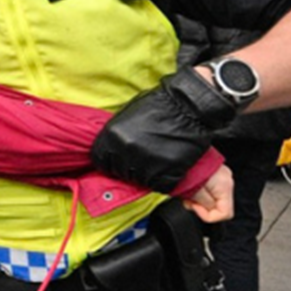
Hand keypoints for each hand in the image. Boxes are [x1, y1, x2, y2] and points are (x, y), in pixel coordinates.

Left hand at [90, 67, 235, 192]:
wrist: (189, 105)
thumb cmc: (159, 105)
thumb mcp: (128, 115)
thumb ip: (116, 135)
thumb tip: (110, 151)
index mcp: (112, 135)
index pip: (101, 162)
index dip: (111, 162)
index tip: (119, 161)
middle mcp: (126, 151)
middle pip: (121, 172)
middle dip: (130, 167)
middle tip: (144, 157)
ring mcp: (147, 163)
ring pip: (140, 181)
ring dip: (148, 174)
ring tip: (158, 158)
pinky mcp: (167, 173)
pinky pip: (161, 186)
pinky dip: (165, 180)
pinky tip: (169, 165)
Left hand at [183, 165, 233, 222]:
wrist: (178, 149)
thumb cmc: (186, 166)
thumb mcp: (194, 192)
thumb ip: (206, 205)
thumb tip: (210, 210)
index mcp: (225, 186)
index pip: (225, 214)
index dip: (208, 216)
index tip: (195, 208)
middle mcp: (226, 179)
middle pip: (219, 205)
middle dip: (202, 207)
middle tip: (188, 201)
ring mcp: (220, 174)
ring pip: (213, 198)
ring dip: (199, 200)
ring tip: (186, 193)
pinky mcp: (213, 171)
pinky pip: (209, 188)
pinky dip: (199, 192)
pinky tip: (189, 188)